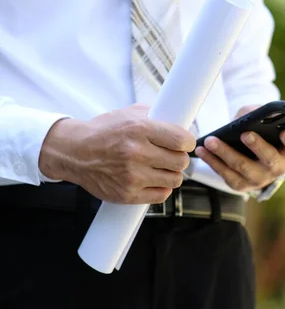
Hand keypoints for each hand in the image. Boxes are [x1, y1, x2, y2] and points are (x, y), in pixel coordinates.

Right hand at [39, 104, 195, 203]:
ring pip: (174, 179)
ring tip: (161, 167)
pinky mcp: (127, 194)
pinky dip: (161, 188)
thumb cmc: (103, 132)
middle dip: (179, 158)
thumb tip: (181, 120)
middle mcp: (136, 153)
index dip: (188, 142)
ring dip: (171, 174)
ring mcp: (132, 176)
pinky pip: (161, 195)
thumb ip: (156, 115)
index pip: (182, 140)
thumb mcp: (129, 114)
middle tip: (172, 156)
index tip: (184, 143)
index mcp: (139, 129)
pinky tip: (153, 179)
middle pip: (181, 162)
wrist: (73, 152)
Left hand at [194, 105, 284, 191]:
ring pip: (243, 168)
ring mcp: (260, 179)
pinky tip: (202, 150)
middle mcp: (278, 167)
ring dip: (225, 153)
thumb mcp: (261, 119)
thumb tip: (247, 116)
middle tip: (246, 134)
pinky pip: (226, 175)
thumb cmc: (258, 130)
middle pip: (270, 159)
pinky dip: (213, 162)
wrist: (247, 151)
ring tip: (211, 141)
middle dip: (258, 146)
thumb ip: (258, 113)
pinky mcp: (242, 185)